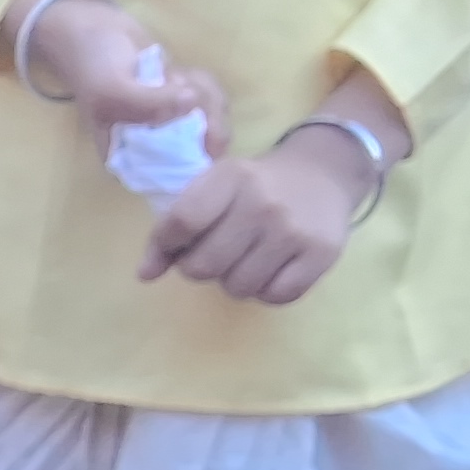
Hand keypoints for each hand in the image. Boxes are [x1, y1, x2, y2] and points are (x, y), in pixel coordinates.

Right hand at [17, 0, 226, 153]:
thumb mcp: (113, 91)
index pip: (171, 176)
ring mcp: (170, 122)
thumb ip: (151, 104)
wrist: (93, 31)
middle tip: (188, 92)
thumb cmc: (93, 67)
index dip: (194, 163)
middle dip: (205, 117)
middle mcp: (152, 146)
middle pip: (201, 149)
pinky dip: (202, 82)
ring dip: (203, 93)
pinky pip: (209, 98)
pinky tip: (180, 72)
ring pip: (210, 120)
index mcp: (129, 158)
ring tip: (174, 76)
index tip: (201, 141)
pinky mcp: (181, 98)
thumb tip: (192, 102)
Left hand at [141, 126, 368, 304]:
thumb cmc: (256, 185)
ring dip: (234, 282)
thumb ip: (175, 226)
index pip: (181, 222)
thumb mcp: (215, 189)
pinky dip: (266, 291)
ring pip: (238, 287)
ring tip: (246, 259)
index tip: (174, 248)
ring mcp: (294, 230)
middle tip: (215, 254)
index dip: (165, 245)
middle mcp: (263, 203)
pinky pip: (275, 296)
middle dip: (199, 268)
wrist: (324, 173)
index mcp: (230, 177)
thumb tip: (145, 274)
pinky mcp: (322, 254)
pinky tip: (271, 269)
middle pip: (204, 266)